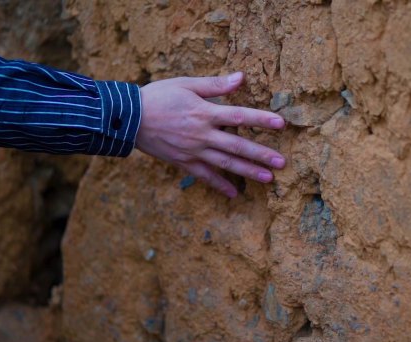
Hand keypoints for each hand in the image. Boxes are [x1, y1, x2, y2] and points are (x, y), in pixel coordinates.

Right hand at [135, 72, 285, 197]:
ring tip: (269, 179)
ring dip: (248, 171)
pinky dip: (220, 185)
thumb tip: (241, 78)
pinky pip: (205, 176)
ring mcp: (193, 151)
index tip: (281, 124)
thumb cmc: (158, 96)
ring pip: (226, 163)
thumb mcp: (186, 84)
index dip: (262, 120)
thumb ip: (215, 85)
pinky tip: (234, 193)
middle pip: (238, 145)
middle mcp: (202, 135)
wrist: (128, 118)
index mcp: (205, 113)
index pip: (240, 116)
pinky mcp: (183, 162)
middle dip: (261, 154)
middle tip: (282, 163)